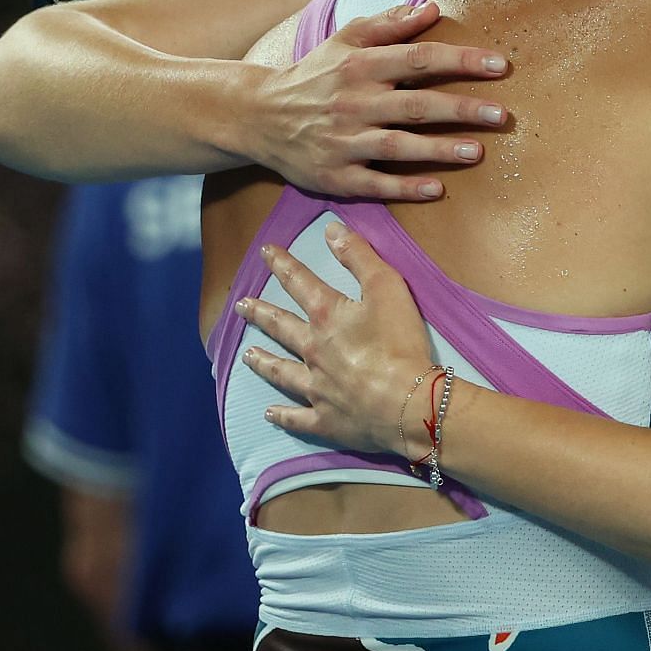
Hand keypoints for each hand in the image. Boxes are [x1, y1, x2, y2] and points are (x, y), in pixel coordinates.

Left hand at [234, 224, 433, 453]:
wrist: (409, 403)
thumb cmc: (400, 343)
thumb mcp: (387, 287)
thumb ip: (359, 256)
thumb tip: (330, 229)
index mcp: (327, 316)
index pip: (299, 283)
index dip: (282, 264)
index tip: (263, 252)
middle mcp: (312, 350)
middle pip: (281, 327)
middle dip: (260, 313)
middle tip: (241, 306)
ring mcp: (315, 388)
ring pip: (281, 372)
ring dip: (263, 361)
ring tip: (246, 355)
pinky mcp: (325, 420)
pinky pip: (297, 418)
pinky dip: (282, 415)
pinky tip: (268, 413)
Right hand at [249, 1, 511, 200]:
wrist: (258, 116)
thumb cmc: (314, 75)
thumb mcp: (344, 41)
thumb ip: (389, 25)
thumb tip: (433, 9)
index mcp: (360, 66)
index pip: (419, 59)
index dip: (460, 62)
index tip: (499, 66)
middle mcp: (354, 103)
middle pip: (416, 105)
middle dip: (461, 109)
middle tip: (502, 114)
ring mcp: (344, 142)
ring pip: (398, 146)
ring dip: (439, 150)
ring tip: (477, 151)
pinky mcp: (335, 176)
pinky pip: (374, 183)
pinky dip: (404, 187)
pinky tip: (436, 189)